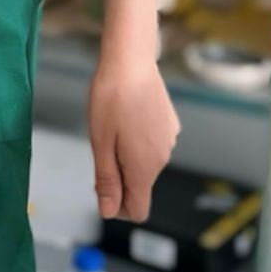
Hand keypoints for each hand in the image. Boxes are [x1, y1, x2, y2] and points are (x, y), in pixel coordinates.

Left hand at [87, 51, 179, 223]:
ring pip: (145, 163)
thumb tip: (108, 212)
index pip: (138, 210)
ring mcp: (169, 140)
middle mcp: (162, 158)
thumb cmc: (110, 98)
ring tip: (112, 125)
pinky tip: (127, 114)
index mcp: (144, 168)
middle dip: (119, 177)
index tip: (100, 183)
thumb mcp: (100, 143)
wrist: (131, 59)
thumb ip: (107, 181)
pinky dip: (138, 138)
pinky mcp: (170, 124)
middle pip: (140, 186)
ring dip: (127, 155)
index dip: (117, 206)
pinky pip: (152, 143)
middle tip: (100, 146)